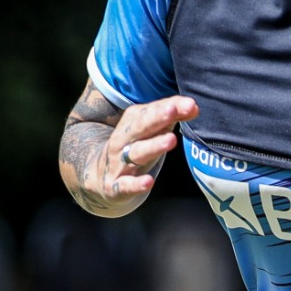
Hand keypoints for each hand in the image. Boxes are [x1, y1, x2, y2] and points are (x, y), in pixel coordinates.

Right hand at [82, 95, 197, 206]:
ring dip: (153, 146)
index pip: (152, 111)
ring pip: (136, 153)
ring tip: (171, 140)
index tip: (190, 104)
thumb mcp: (151, 131)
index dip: (171, 107)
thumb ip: (172, 116)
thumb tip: (193, 106)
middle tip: (172, 110)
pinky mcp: (116, 186)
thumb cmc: (134, 148)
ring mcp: (119, 163)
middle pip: (141, 127)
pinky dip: (136, 184)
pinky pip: (126, 185)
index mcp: (132, 123)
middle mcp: (124, 140)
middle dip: (156, 118)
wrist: (98, 175)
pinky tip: (148, 182)